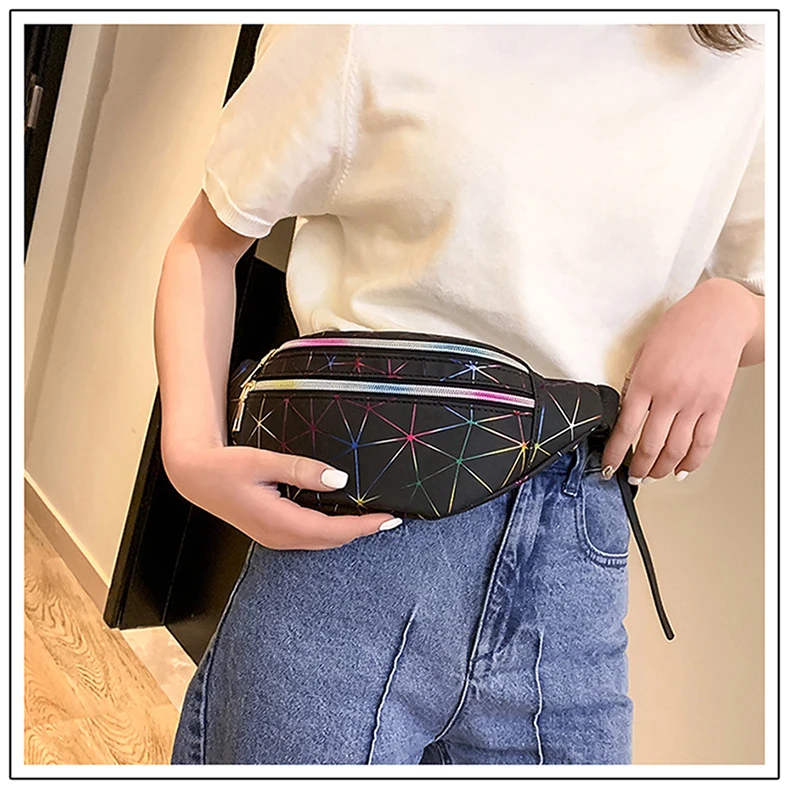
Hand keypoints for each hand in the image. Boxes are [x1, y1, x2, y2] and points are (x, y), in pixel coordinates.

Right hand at [162, 444, 401, 549]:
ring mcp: (274, 537)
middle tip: (390, 517)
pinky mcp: (272, 532)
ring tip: (373, 517)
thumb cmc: (223, 467)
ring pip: (321, 541)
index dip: (365, 526)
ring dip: (348, 531)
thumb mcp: (263, 462)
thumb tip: (339, 479)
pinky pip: (310, 536)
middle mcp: (279, 536)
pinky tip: (342, 516)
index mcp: (279, 522)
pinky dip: (331, 529)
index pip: (333, 531)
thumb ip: (302, 471)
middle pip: (332, 541)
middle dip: (362, 531)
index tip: (389, 519)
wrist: (194, 475)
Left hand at [601, 277, 761, 482]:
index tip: (609, 467)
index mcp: (645, 382)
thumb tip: (627, 411)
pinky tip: (682, 469)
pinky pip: (704, 442)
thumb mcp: (642, 353)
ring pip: (677, 450)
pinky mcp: (716, 406)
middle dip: (639, 467)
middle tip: (632, 476)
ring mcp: (695, 403)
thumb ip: (634, 384)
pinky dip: (692, 461)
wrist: (717, 316)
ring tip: (653, 476)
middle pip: (651, 446)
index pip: (625, 429)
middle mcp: (669, 396)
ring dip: (662, 470)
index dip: (616, 453)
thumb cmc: (678, 328)